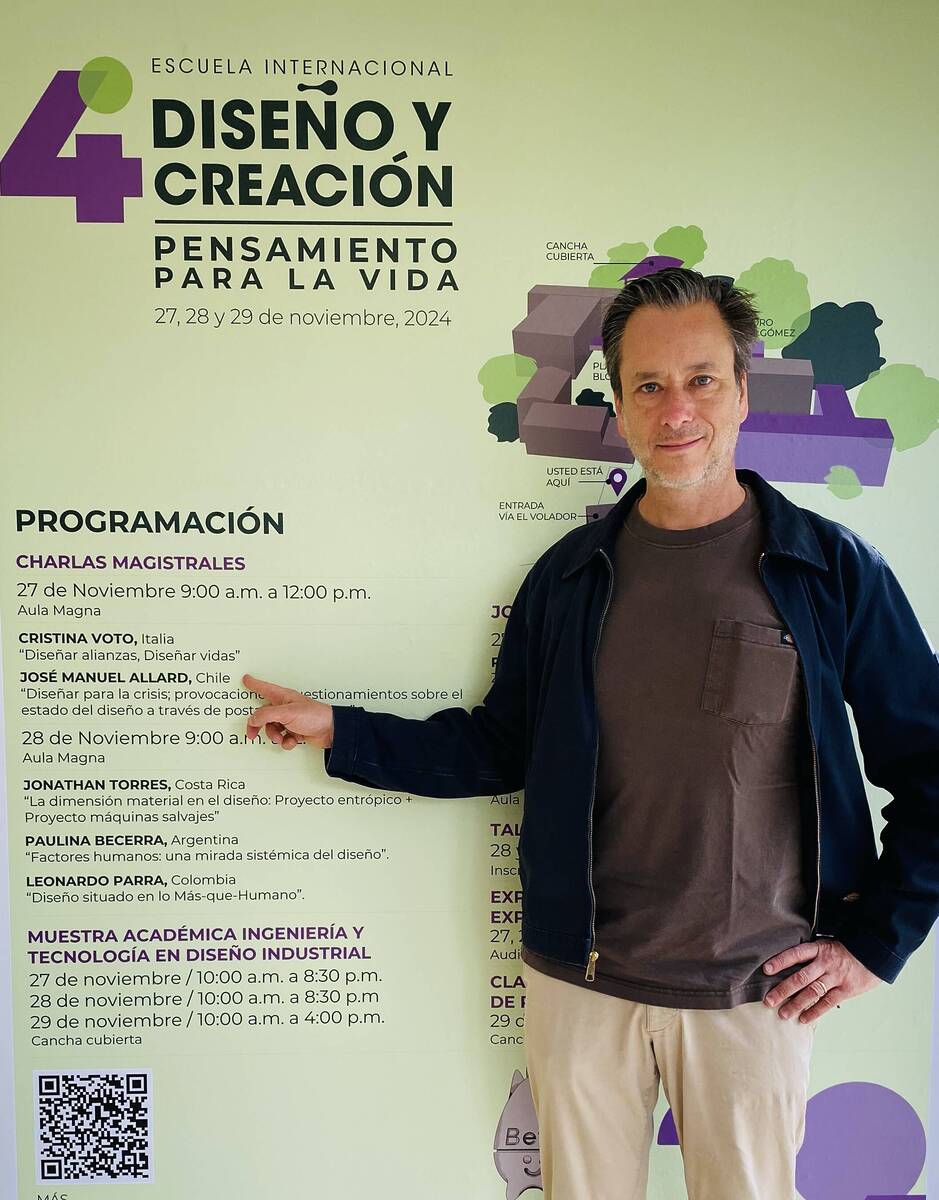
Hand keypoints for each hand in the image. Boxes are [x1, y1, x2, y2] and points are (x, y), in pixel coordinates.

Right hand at [242, 674, 333, 750]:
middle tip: (252, 734)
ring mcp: (290, 720)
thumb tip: (252, 719)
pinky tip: (292, 740)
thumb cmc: (315, 715)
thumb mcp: (287, 713)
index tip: (246, 679)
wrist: (332, 731)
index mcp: (283, 697)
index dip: (254, 684)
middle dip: (258, 725)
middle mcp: (285, 708)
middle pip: (264, 715)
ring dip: (274, 736)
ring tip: (281, 737)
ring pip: (272, 729)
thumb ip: (266, 715)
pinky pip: (283, 738)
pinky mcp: (296, 731)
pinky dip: (286, 742)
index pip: (264, 688)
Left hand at [762, 938, 881, 1023]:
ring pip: (812, 992)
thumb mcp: (828, 945)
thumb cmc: (846, 950)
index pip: (796, 954)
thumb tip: (788, 965)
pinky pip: (827, 1003)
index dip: (780, 961)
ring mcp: (836, 977)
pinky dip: (814, 1012)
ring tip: (782, 1014)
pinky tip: (803, 1019)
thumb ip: (811, 955)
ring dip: (796, 1004)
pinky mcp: (846, 990)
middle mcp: (826, 963)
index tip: (766, 970)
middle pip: (801, 977)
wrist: (875, 954)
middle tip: (769, 1000)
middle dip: (783, 990)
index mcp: (819, 948)